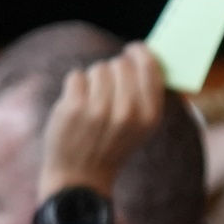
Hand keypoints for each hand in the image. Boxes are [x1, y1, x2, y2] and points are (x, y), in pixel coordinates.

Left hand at [36, 48, 169, 201]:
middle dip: (113, 70)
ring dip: (93, 80)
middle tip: (108, 89)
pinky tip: (77, 104)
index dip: (141, 53)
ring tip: (92, 102)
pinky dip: (75, 86)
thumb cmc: (113, 144)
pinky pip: (77, 75)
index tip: (134, 48)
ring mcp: (99, 109)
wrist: (81, 175)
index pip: (150, 68)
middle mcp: (128, 112)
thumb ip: (148, 95)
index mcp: (150, 115)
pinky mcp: (73, 107)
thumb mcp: (142, 126)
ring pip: (98, 69)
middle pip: (121, 64)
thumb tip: (148, 56)